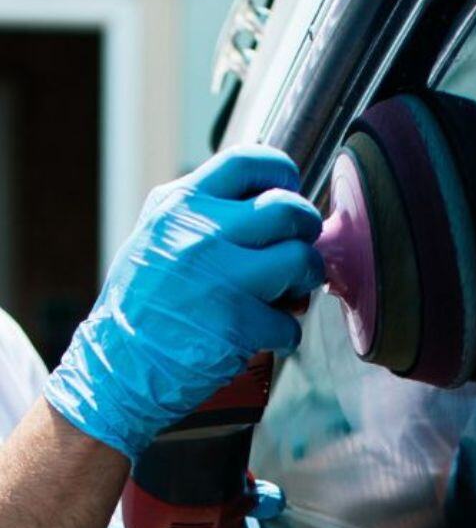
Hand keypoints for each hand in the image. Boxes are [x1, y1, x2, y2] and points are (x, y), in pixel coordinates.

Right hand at [44, 146, 324, 459]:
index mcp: (181, 204)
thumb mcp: (162, 235)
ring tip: (287, 294)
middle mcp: (200, 233)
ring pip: (302, 260)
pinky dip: (285, 333)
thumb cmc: (147, 302)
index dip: (282, 174)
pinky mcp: (236, 324)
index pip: (248, 160)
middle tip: (297, 250)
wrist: (116, 368)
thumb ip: (211, 213)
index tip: (289, 192)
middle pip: (289, 208)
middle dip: (306, 230)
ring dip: (306, 281)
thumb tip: (279, 204)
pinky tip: (264, 335)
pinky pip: (290, 320)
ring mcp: (219, 278)